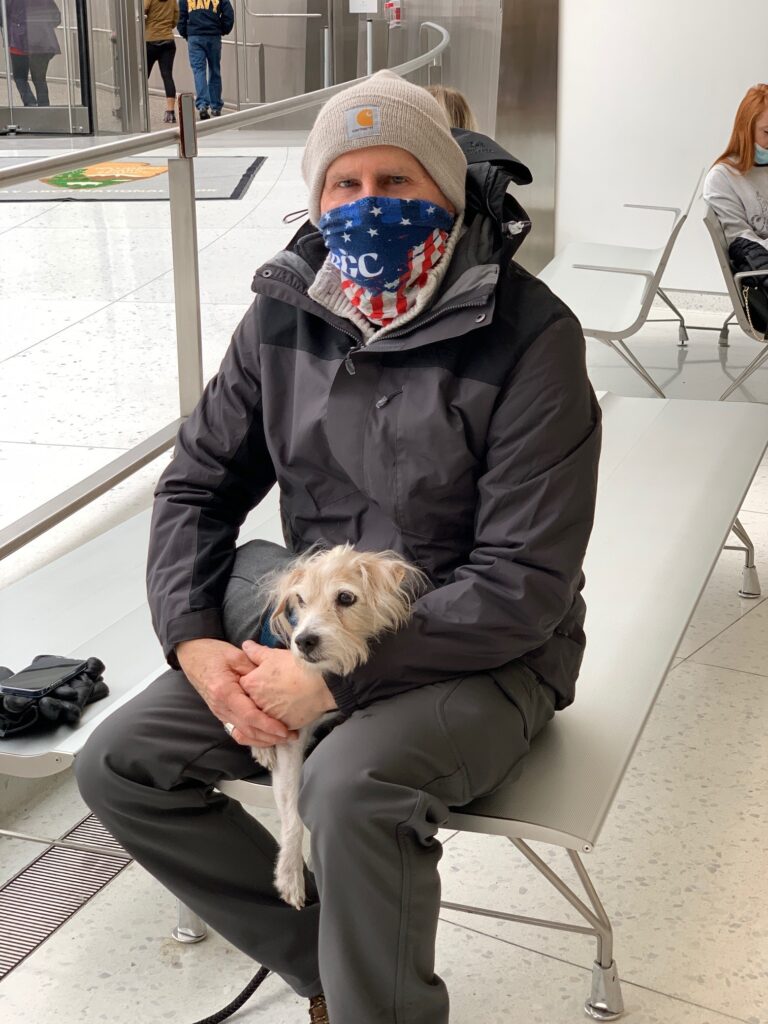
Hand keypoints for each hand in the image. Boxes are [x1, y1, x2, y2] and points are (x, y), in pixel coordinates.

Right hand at [176, 638, 296, 746]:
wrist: (193, 655)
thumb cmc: (213, 653)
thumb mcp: (236, 656)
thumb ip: (255, 670)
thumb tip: (274, 682)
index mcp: (225, 693)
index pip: (249, 716)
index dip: (268, 726)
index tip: (285, 730)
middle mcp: (221, 707)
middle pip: (248, 730)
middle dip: (271, 737)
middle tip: (292, 737)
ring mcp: (220, 713)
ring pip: (243, 734)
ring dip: (263, 740)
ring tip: (283, 739)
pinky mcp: (222, 714)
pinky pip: (238, 730)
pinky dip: (253, 736)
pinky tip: (267, 736)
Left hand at [239, 641, 337, 732]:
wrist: (321, 685)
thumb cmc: (296, 667)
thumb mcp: (274, 655)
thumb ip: (256, 652)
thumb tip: (245, 645)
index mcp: (251, 685)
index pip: (242, 685)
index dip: (251, 681)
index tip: (261, 679)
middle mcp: (255, 704)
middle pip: (251, 703)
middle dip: (257, 699)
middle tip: (272, 692)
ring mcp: (269, 718)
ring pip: (263, 717)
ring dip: (268, 713)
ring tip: (280, 706)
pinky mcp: (283, 727)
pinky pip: (276, 728)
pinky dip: (279, 724)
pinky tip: (288, 716)